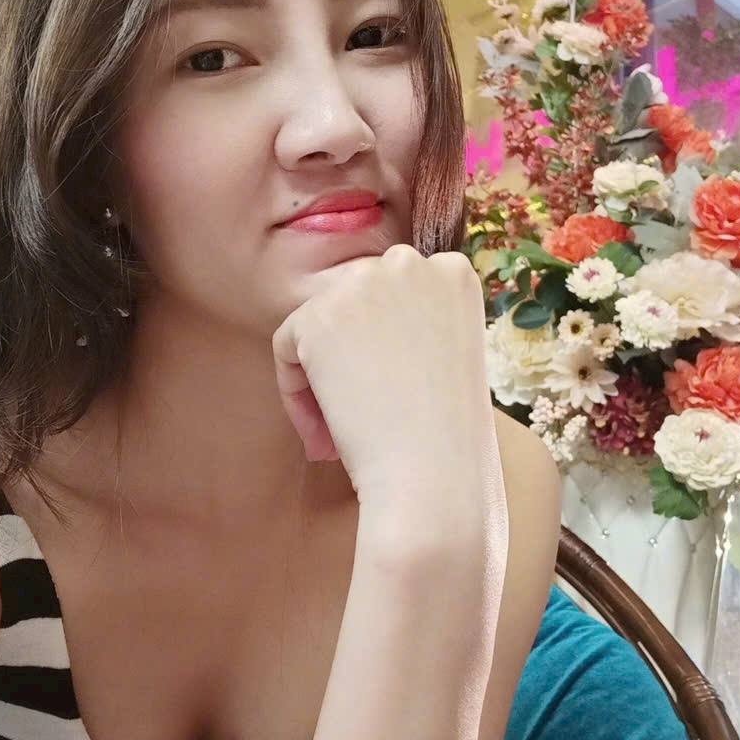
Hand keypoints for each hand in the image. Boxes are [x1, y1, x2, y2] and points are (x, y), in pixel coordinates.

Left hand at [272, 244, 506, 558]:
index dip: (386, 347)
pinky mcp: (318, 317)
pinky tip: (322, 434)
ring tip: (337, 434)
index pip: (395, 294)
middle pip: (354, 302)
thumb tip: (360, 331)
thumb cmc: (449, 435)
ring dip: (322, 374)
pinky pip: (287, 346)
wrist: (435, 475)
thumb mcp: (450, 357)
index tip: (392, 392)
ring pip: (319, 323)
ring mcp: (362, 284)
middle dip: (351, 355)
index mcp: (453, 271)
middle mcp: (409, 263)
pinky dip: (295, 392)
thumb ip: (414, 325)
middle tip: (362, 416)